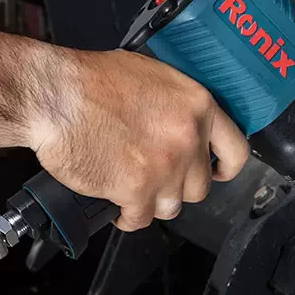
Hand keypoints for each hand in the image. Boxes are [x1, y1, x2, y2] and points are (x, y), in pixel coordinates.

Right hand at [27, 48, 248, 230]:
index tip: (217, 173)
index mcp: (198, 107)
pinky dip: (128, 217)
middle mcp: (188, 139)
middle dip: (178, 186)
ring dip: (154, 201)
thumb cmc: (92, 81)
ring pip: (172, 206)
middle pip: (199, 186)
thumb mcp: (152, 76)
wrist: (58, 96)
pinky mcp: (137, 191)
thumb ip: (178, 106)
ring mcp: (165, 168)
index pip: (236, 150)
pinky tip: (118, 206)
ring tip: (134, 190)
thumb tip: (184, 123)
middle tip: (156, 177)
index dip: (226, 168)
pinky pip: (140, 218)